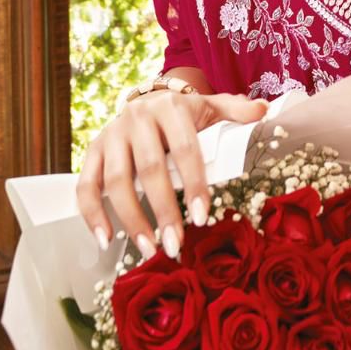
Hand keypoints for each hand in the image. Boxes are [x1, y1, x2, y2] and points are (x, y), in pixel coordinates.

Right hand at [76, 90, 268, 259]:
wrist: (145, 101)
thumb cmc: (182, 113)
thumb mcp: (209, 107)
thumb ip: (234, 111)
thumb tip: (264, 111)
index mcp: (171, 107)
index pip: (185, 148)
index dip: (194, 183)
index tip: (202, 216)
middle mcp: (137, 118)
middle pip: (150, 169)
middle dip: (164, 210)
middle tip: (176, 244)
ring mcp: (111, 135)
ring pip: (117, 181)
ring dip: (132, 219)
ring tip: (149, 248)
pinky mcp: (92, 151)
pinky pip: (86, 185)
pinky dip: (92, 214)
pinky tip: (106, 239)